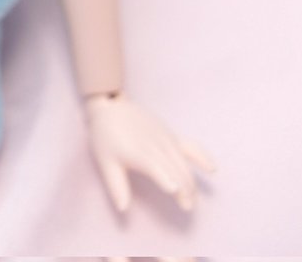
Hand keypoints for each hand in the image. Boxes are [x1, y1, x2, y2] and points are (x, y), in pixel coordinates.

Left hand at [85, 93, 214, 212]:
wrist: (110, 107)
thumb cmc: (105, 138)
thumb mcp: (105, 162)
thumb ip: (116, 186)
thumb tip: (123, 209)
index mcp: (138, 152)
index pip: (155, 167)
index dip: (165, 178)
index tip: (174, 190)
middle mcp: (155, 145)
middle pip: (174, 168)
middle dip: (183, 188)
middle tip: (186, 207)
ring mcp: (165, 139)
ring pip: (183, 162)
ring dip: (190, 181)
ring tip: (191, 199)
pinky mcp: (170, 135)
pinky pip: (190, 146)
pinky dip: (201, 157)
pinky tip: (212, 169)